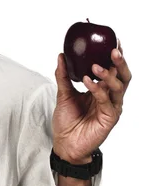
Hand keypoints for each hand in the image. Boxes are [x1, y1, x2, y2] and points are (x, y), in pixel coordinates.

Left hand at [52, 41, 131, 163]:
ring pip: (119, 87)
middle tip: (113, 49)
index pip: (113, 70)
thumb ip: (64, 76)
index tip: (113, 40)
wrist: (65, 144)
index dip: (116, 56)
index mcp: (102, 90)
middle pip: (123, 76)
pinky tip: (88, 82)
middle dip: (120, 62)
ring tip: (95, 66)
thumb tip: (61, 56)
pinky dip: (98, 89)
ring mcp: (111, 107)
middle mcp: (110, 97)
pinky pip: (107, 101)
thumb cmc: (67, 122)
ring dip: (108, 74)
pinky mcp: (109, 118)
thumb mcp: (63, 94)